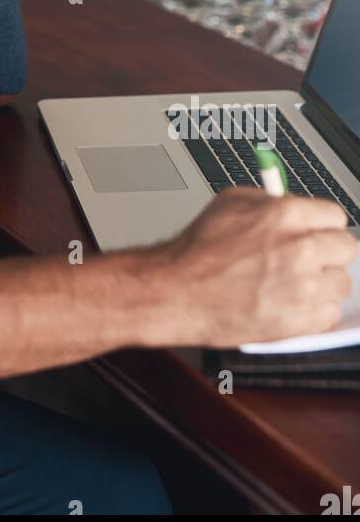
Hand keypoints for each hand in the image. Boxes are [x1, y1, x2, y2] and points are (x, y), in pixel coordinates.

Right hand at [146, 186, 357, 347]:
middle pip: (346, 248)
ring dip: (323, 283)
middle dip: (329, 252)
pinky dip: (315, 311)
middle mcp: (300, 248)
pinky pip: (329, 313)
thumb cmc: (198, 250)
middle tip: (311, 258)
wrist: (178, 291)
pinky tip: (292, 303)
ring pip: (341, 283)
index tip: (319, 232)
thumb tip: (292, 204)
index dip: (323, 225)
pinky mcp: (299, 320)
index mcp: (286, 215)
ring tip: (296, 283)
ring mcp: (303, 287)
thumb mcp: (232, 202)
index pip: (336, 217)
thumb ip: (271, 201)